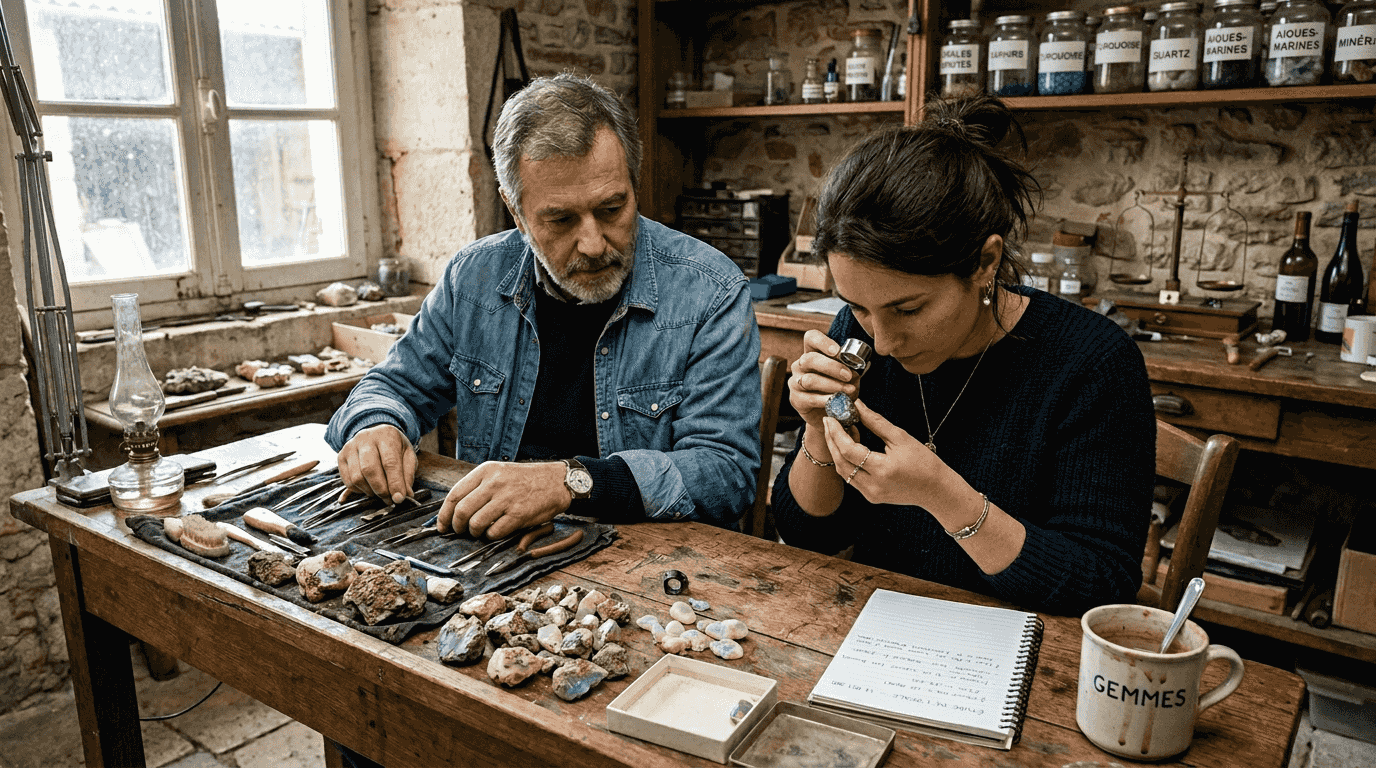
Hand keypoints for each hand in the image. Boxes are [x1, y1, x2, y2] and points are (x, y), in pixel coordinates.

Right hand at [337, 424, 415, 503]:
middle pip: (369, 470)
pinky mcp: (341, 457)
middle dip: (381, 490)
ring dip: (370, 491)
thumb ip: (407, 474)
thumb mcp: (408, 455)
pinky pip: (348, 481)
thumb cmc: (394, 447)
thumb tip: (406, 494)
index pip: (390, 462)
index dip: (394, 483)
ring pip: (357, 478)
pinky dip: (359, 490)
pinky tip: (369, 487)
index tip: (399, 498)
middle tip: (389, 499)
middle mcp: (366, 439)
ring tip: (380, 492)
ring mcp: (350, 447)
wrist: (377, 434)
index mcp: (386, 436)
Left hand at [436, 461, 570, 538]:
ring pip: (476, 524)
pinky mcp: (518, 514)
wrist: (556, 481)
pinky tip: (496, 531)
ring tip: (480, 531)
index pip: (454, 495)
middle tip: (461, 531)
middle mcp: (494, 483)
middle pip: (462, 511)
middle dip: (457, 527)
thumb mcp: (500, 473)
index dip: (444, 514)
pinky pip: (494, 532)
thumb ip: (479, 487)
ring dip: (474, 533)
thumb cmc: (526, 480)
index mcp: (486, 471)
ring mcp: (506, 499)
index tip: (443, 525)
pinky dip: (491, 536)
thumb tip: (455, 510)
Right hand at [788, 330, 858, 430]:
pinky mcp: (796, 399)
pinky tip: (837, 401)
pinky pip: (810, 398)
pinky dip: (826, 399)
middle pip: (810, 359)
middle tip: (848, 375)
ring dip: (832, 385)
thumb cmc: (839, 390)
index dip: (822, 342)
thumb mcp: (849, 377)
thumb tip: (859, 367)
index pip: (811, 338)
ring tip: (849, 390)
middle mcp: (800, 365)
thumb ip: (853, 370)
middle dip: (832, 367)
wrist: (830, 414)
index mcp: (813, 353)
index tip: (837, 351)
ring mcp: (795, 382)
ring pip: (810, 380)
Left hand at [822, 400, 944, 506]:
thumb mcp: (901, 438)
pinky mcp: (871, 497)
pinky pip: (851, 478)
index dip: (836, 433)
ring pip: (843, 471)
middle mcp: (873, 485)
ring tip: (840, 431)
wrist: (937, 489)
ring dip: (837, 451)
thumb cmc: (923, 461)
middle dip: (832, 440)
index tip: (831, 417)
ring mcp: (871, 494)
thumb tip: (857, 404)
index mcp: (882, 469)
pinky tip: (851, 446)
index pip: (849, 451)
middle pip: (841, 462)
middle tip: (830, 421)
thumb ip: (876, 422)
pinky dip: (847, 461)